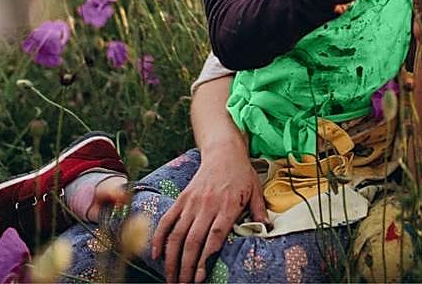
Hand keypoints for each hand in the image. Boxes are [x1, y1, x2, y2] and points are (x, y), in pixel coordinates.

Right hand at [151, 142, 267, 282]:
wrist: (223, 150)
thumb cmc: (241, 173)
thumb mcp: (255, 191)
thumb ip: (258, 212)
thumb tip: (265, 229)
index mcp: (228, 206)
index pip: (214, 237)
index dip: (205, 259)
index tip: (200, 277)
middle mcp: (208, 205)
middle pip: (193, 241)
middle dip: (186, 267)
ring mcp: (192, 202)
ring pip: (178, 234)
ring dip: (172, 259)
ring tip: (171, 278)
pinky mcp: (182, 198)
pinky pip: (167, 220)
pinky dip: (159, 238)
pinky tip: (155, 255)